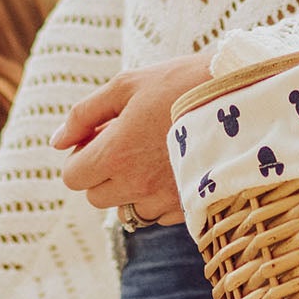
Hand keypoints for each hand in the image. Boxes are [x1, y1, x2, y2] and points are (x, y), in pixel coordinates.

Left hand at [56, 56, 215, 221]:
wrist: (242, 97)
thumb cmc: (182, 84)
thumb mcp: (127, 85)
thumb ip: (84, 114)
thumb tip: (56, 142)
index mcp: (115, 154)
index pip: (73, 177)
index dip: (80, 156)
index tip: (100, 138)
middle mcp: (136, 184)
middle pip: (96, 196)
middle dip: (103, 173)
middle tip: (126, 144)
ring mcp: (165, 200)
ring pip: (128, 209)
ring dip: (131, 188)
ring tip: (153, 156)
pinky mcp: (189, 207)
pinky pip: (159, 214)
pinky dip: (159, 197)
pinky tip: (174, 167)